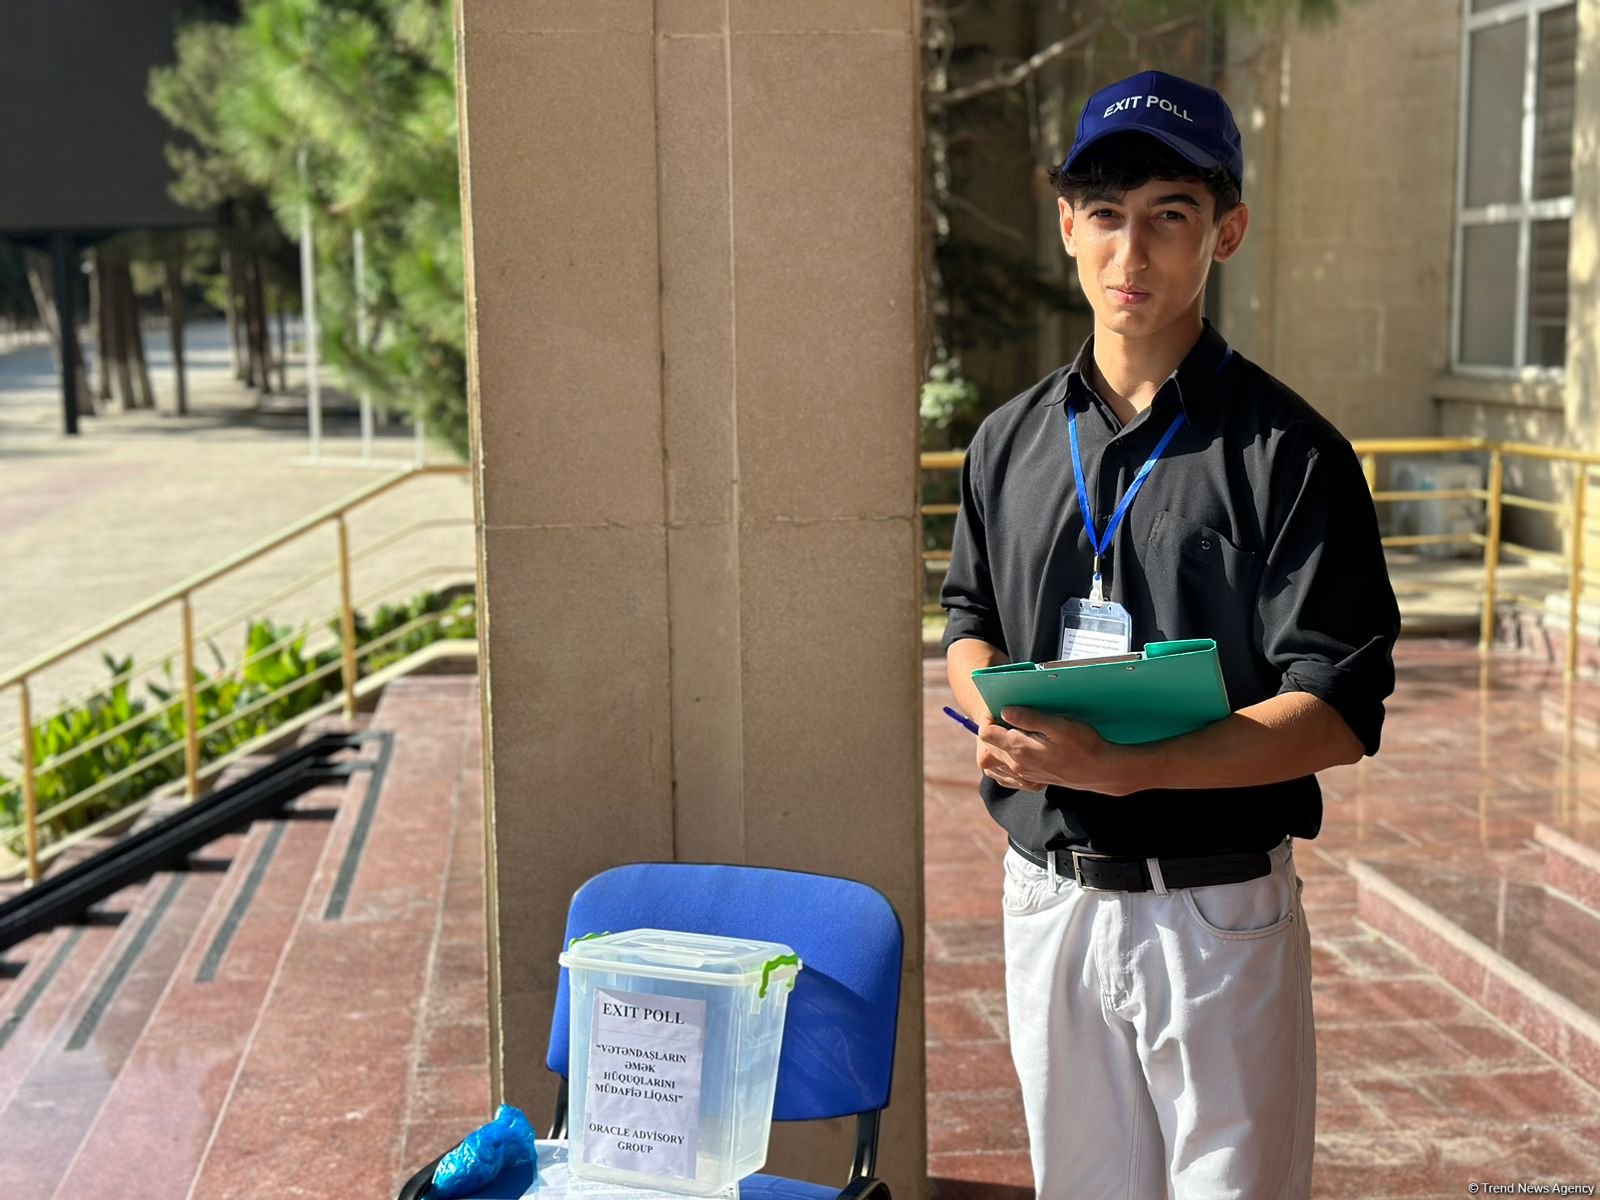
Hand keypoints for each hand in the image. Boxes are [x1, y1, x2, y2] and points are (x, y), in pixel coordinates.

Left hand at [977, 706, 1143, 795]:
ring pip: (998, 756)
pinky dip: (1010, 754)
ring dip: (1001, 742)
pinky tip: (1027, 743)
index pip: (986, 733)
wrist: (1100, 771)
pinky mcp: (1032, 777)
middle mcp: (1017, 764)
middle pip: (989, 745)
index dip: (990, 718)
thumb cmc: (1083, 745)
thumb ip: (1030, 719)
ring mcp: (1024, 773)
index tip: (1003, 706)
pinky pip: (1009, 766)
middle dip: (994, 728)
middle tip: (1012, 713)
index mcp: (1019, 749)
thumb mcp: (1058, 726)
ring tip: (1019, 727)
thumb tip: (1005, 710)